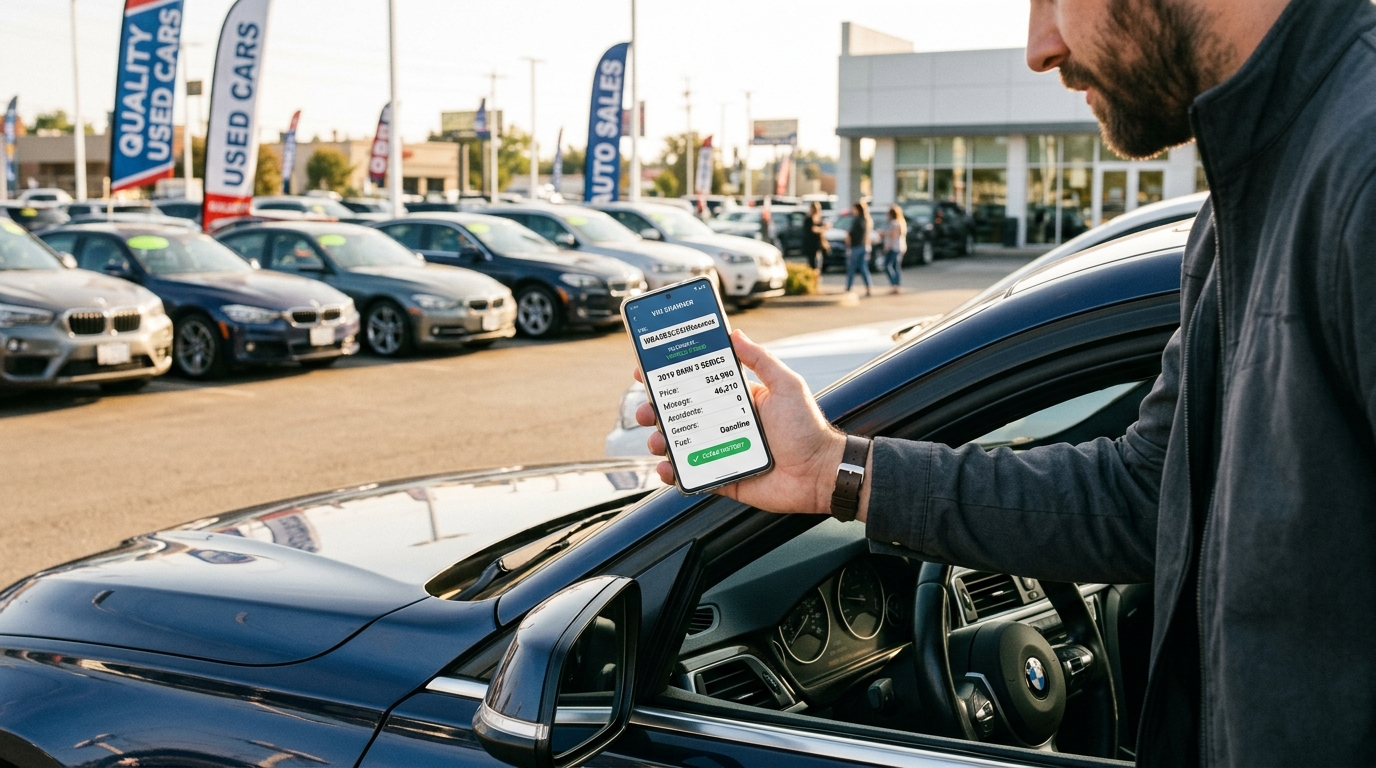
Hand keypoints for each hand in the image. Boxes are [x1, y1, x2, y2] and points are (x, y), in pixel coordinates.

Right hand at [634, 329, 844, 514]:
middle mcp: (725, 424)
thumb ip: (760, 360)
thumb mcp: (786, 385)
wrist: (820, 473)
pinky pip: (691, 476)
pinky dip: (673, 474)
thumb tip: (734, 333)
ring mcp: (722, 452)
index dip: (670, 378)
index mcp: (737, 400)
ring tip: (657, 441)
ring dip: (660, 442)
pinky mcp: (723, 478)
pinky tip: (665, 468)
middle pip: (681, 415)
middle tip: (645, 410)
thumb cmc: (807, 428)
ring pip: (680, 446)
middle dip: (655, 411)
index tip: (647, 371)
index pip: (696, 385)